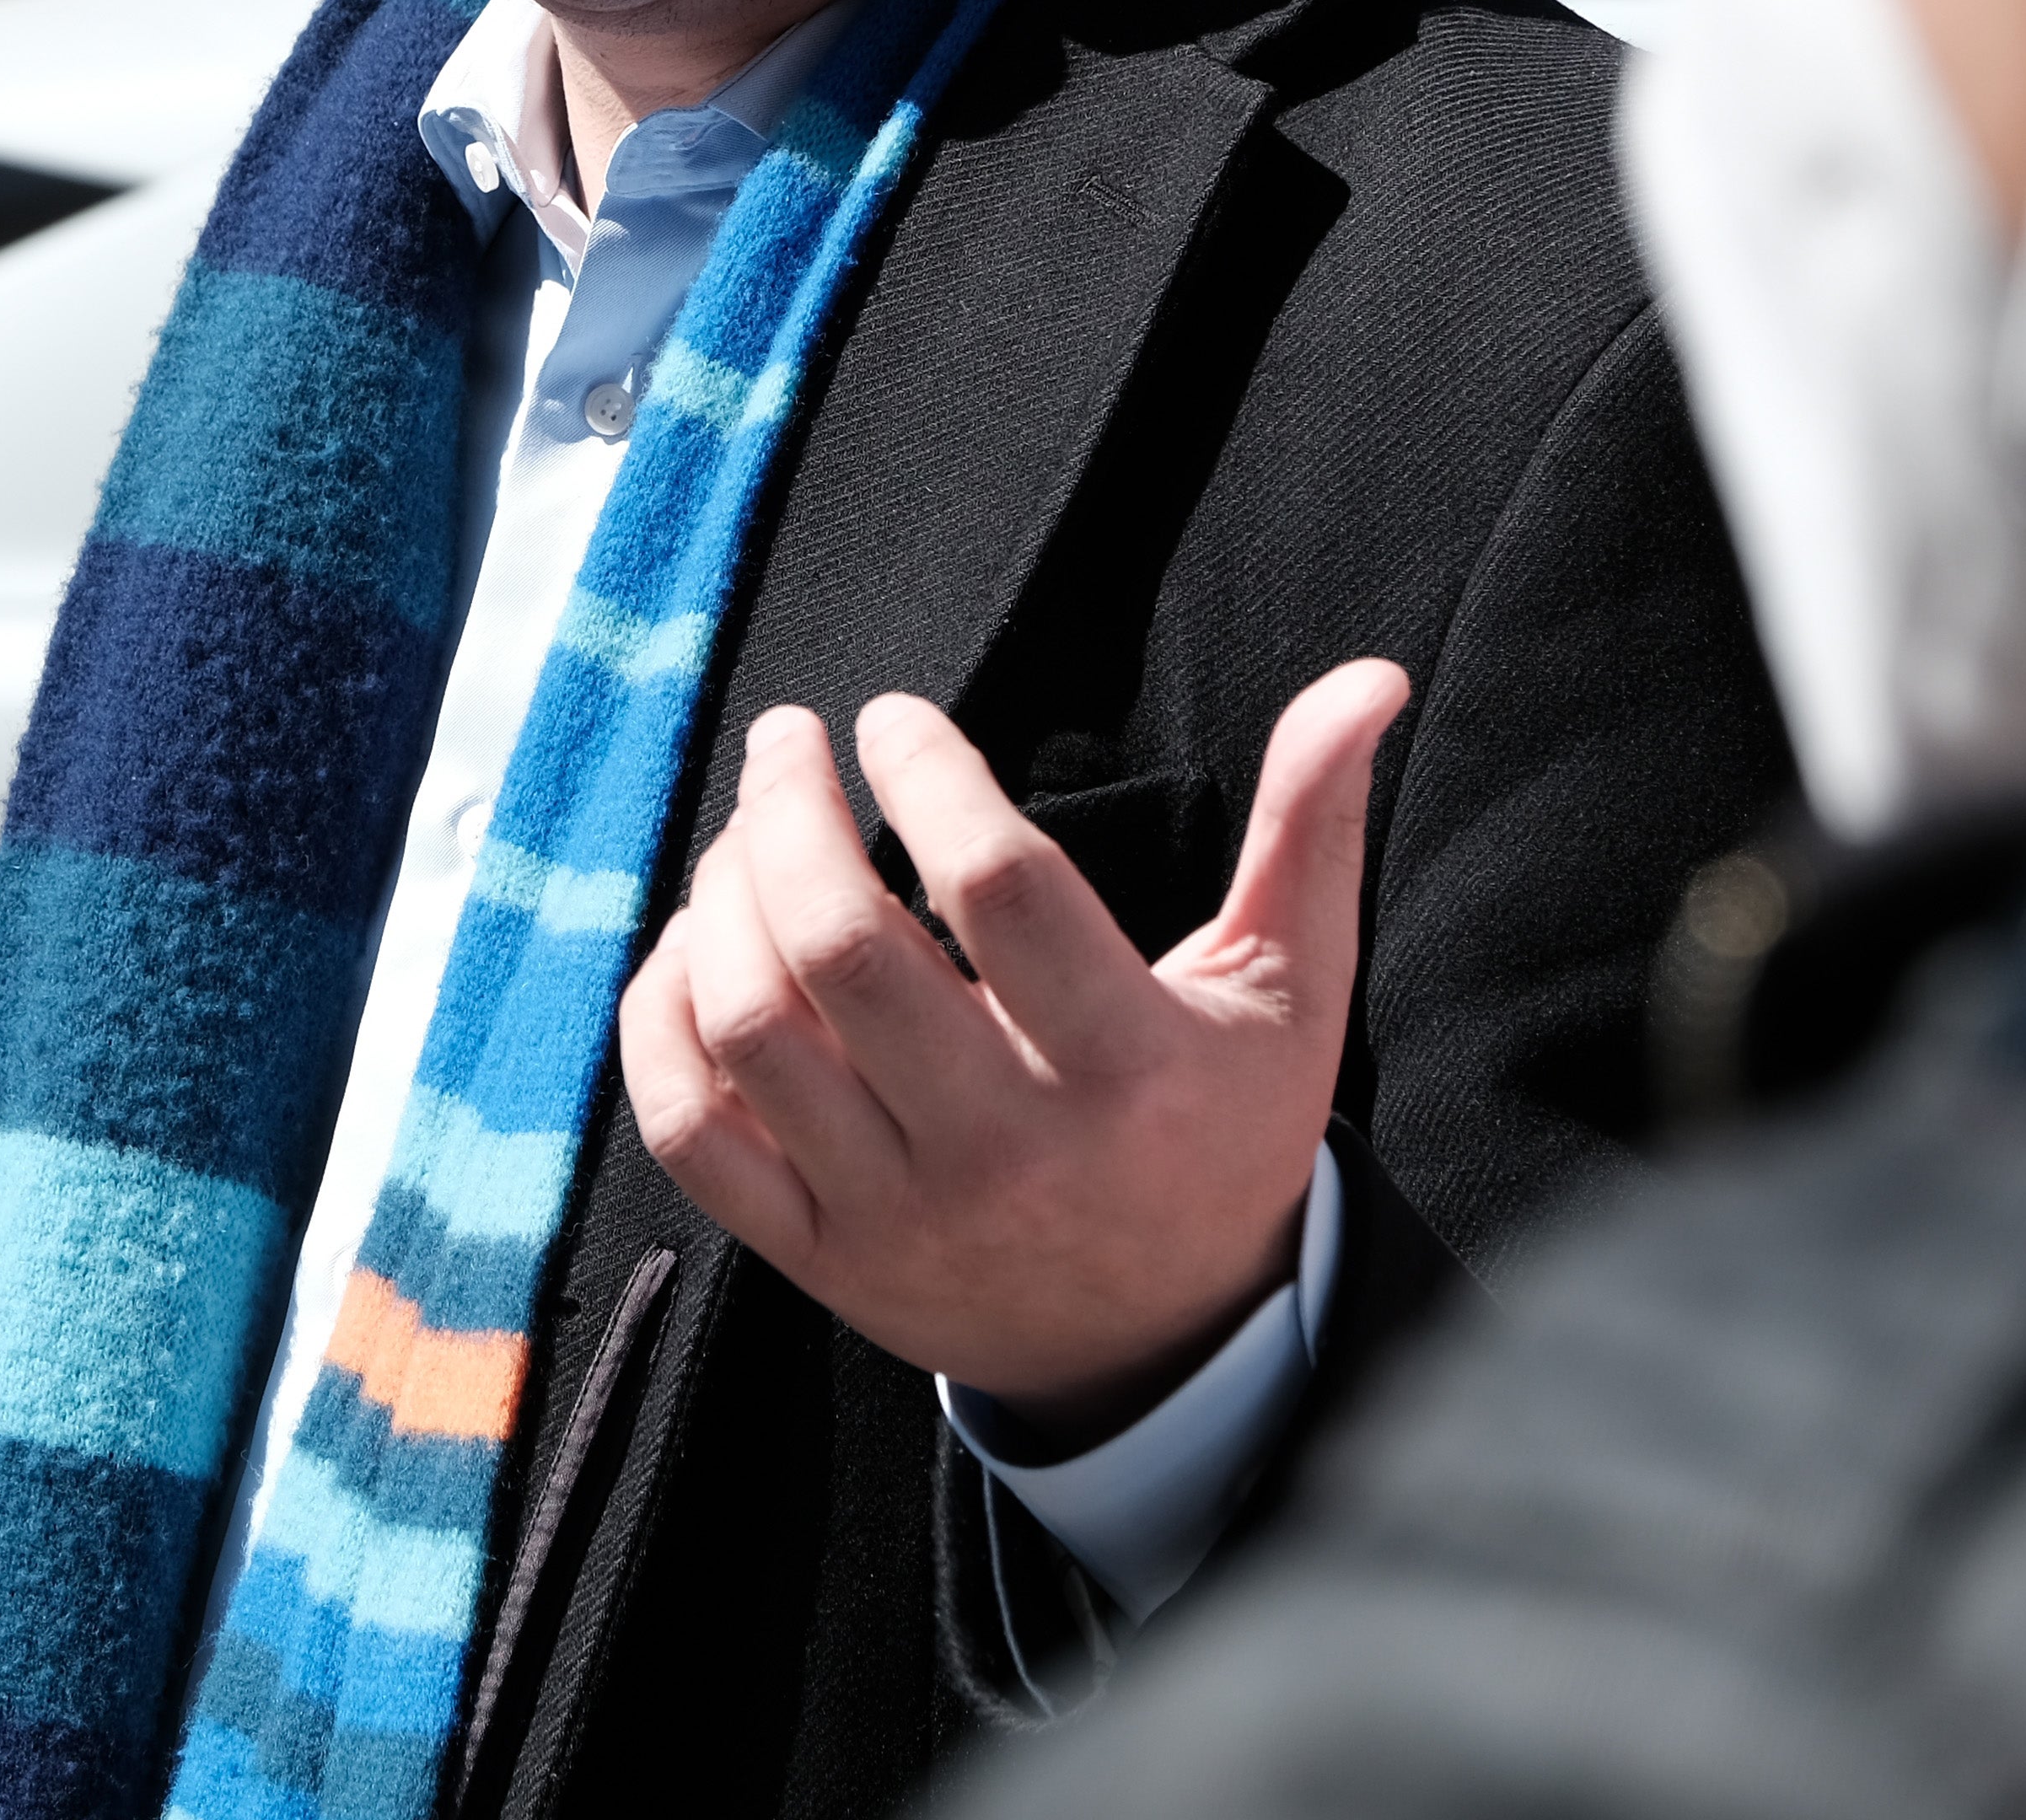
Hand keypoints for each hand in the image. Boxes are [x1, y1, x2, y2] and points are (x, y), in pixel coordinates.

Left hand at [617, 661, 1409, 1449]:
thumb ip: (1315, 828)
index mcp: (1128, 1070)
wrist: (1163, 1347)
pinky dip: (655, 1023)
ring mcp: (898, 1214)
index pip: (998, 887)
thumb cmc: (1222, 1133)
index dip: (928, 774)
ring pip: (750, 1029)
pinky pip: (689, 1132)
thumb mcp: (1293, 990)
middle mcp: (1006, 1150)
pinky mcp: (819, 1259)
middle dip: (789, 812)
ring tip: (750, 831)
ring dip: (719, 899)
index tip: (895, 718)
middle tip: (792, 740)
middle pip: (841, 950)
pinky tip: (689, 945)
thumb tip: (1369, 677)